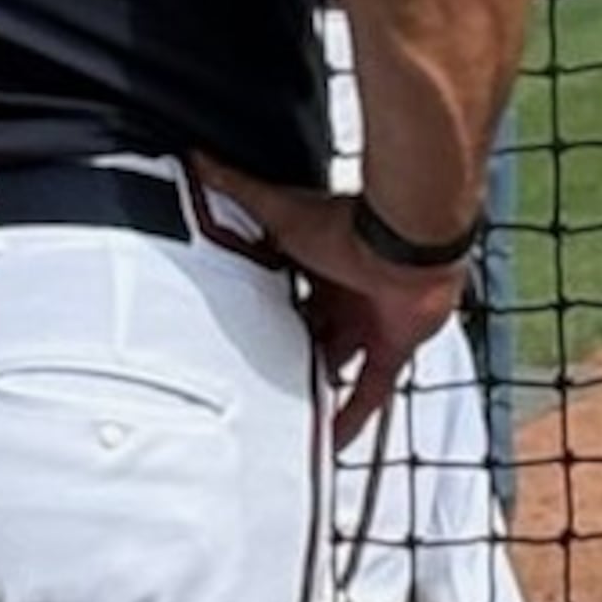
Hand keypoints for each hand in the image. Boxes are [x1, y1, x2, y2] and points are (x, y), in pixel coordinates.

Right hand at [184, 155, 473, 442]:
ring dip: (312, 386)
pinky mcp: (391, 350)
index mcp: (316, 263)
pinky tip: (328, 443)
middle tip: (251, 379)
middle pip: (307, 332)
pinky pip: (371, 394)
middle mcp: (343, 295)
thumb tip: (196, 157)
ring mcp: (368, 324)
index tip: (234, 327)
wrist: (405, 242)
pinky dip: (351, 418)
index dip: (261, 308)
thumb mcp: (277, 211)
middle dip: (285, 351)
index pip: (282, 291)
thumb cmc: (346, 224)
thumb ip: (236, 187)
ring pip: (334, 365)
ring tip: (279, 415)